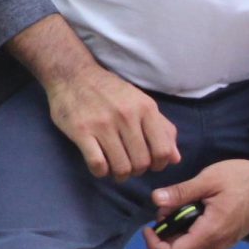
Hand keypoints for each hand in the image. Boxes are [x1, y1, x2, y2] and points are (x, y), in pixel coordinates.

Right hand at [44, 62, 180, 178]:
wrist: (73, 74)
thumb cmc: (110, 91)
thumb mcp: (141, 102)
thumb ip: (162, 129)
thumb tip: (176, 158)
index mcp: (145, 108)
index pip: (163, 150)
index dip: (159, 164)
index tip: (151, 164)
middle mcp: (127, 116)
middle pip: (141, 162)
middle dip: (138, 171)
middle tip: (130, 166)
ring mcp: (103, 124)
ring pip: (121, 167)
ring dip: (120, 174)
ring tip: (116, 168)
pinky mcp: (82, 131)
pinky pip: (98, 165)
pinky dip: (101, 172)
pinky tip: (100, 165)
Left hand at [142, 157, 248, 248]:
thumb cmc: (243, 178)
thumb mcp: (208, 179)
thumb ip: (180, 192)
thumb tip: (155, 200)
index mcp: (211, 232)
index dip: (154, 245)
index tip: (149, 226)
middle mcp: (217, 245)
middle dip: (166, 230)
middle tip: (168, 204)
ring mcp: (223, 244)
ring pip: (189, 244)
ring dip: (179, 227)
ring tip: (185, 201)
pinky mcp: (226, 239)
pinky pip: (201, 240)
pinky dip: (191, 227)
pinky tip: (197, 206)